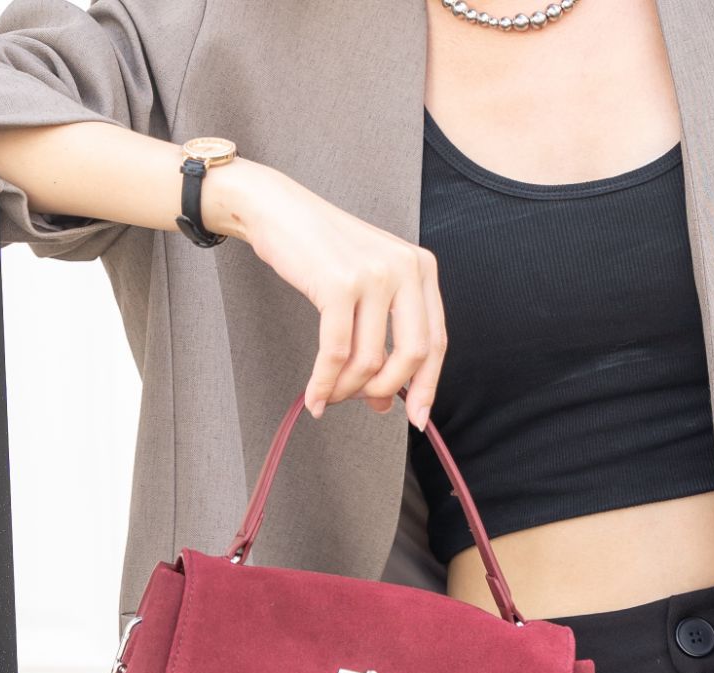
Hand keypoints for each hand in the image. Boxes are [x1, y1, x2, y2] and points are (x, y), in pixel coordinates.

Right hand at [215, 161, 447, 430]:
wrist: (277, 210)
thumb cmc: (321, 253)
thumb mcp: (367, 287)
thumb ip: (383, 338)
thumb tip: (385, 402)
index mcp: (420, 268)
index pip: (436, 342)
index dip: (427, 387)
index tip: (416, 420)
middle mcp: (404, 268)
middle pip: (412, 356)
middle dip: (385, 391)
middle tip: (362, 404)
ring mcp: (373, 275)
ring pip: (370, 360)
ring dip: (346, 389)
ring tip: (329, 396)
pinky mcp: (339, 285)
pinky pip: (335, 353)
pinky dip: (324, 384)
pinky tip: (314, 398)